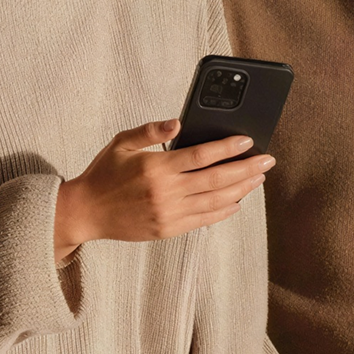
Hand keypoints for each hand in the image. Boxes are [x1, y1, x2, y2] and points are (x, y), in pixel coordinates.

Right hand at [53, 120, 273, 261]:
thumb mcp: (122, 142)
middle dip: (246, 169)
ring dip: (241, 189)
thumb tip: (178, 124)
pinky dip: (223, 211)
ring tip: (257, 179)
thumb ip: (151, 131)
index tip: (248, 142)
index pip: (202, 156)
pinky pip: (204, 220)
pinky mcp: (168, 229)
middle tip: (267, 161)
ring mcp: (169, 213)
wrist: (86, 212)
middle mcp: (166, 192)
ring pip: (215, 201)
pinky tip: (237, 202)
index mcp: (157, 168)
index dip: (228, 148)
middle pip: (217, 179)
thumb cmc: (103, 173)